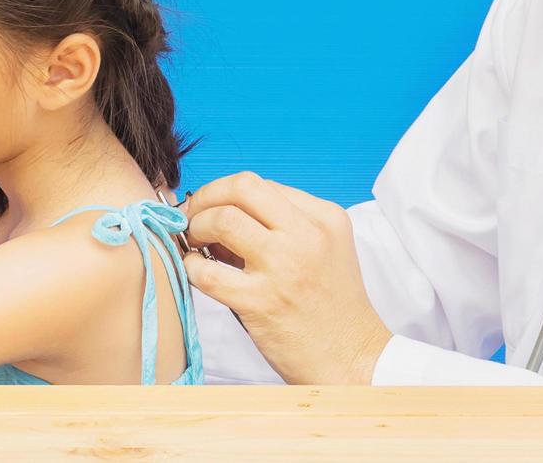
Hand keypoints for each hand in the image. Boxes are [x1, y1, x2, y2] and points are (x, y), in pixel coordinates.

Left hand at [179, 172, 391, 384]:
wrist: (352, 356)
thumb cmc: (333, 305)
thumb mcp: (325, 249)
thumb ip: (284, 227)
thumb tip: (223, 214)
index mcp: (325, 218)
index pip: (263, 185)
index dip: (228, 193)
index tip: (213, 207)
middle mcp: (307, 236)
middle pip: (242, 188)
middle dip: (207, 196)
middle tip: (194, 214)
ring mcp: (284, 267)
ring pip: (223, 220)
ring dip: (197, 226)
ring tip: (195, 242)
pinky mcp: (261, 302)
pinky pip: (208, 273)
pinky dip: (191, 267)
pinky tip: (195, 271)